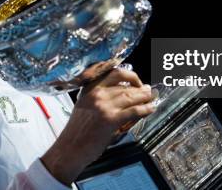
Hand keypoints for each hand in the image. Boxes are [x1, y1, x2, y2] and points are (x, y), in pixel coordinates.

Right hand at [41, 67, 154, 185]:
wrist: (69, 148)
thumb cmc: (77, 130)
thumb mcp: (85, 105)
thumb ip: (101, 97)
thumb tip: (124, 92)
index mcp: (89, 88)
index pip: (114, 73)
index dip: (130, 75)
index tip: (136, 80)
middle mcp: (97, 94)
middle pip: (125, 86)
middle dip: (140, 88)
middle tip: (148, 90)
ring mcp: (104, 106)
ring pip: (132, 97)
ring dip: (145, 98)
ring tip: (151, 99)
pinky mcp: (111, 120)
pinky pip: (134, 111)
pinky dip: (145, 109)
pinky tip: (150, 109)